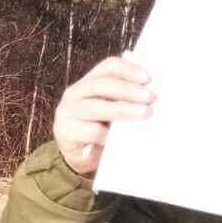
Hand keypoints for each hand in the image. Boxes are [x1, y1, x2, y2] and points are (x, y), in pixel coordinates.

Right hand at [53, 54, 154, 176]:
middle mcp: (75, 93)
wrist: (81, 156)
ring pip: (94, 107)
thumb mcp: (115, 109)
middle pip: (100, 84)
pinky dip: (109, 134)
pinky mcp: (65, 132)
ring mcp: (67, 112)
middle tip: (150, 97)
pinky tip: (123, 136)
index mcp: (89, 82)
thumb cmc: (105, 129)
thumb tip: (156, 95)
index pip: (108, 67)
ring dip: (122, 110)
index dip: (128, 69)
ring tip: (144, 114)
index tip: (148, 78)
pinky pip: (90, 131)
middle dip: (127, 90)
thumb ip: (128, 99)